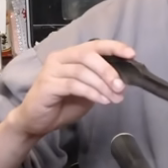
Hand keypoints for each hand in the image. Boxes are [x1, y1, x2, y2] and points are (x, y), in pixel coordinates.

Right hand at [8, 39, 134, 138]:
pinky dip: (92, 93)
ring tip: (114, 98)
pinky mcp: (47, 84)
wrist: (36, 121)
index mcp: (70, 55)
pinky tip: (102, 100)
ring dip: (102, 85)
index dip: (114, 47)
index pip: (94, 45)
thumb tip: (122, 81)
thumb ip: (99, 82)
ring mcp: (51, 70)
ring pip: (82, 71)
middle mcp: (59, 58)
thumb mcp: (87, 91)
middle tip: (121, 86)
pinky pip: (74, 85)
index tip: (131, 54)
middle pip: (88, 56)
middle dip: (108, 70)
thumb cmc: (61, 104)